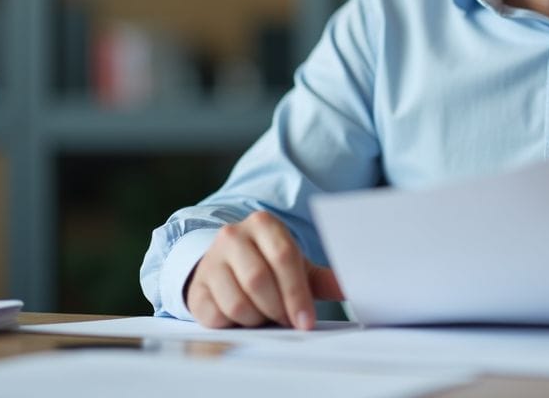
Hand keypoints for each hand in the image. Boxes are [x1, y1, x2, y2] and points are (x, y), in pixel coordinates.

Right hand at [185, 211, 343, 329]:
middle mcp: (233, 236)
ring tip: (265, 316)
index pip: (284, 258)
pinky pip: (217, 316)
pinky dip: (235, 325)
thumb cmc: (267, 265)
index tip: (306, 321)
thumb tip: (352, 288)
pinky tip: (244, 318)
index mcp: (263, 224)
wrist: (224, 266)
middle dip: (278, 309)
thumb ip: (322, 278)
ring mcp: (211, 261)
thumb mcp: (296, 266)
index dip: (297, 294)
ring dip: (258, 318)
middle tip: (288, 322)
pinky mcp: (196, 288)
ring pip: (238, 302)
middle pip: (260, 281)